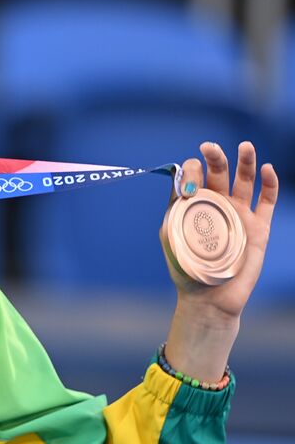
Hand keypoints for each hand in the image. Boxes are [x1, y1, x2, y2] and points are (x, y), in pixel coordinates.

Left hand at [163, 142, 278, 380]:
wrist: (210, 297)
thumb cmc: (186, 268)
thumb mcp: (173, 236)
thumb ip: (176, 208)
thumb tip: (183, 183)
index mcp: (195, 205)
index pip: (196, 177)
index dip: (193, 170)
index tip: (189, 173)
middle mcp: (218, 205)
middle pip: (220, 173)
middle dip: (216, 158)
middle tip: (210, 147)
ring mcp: (240, 214)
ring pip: (246, 181)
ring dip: (246, 162)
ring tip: (245, 146)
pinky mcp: (259, 227)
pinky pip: (267, 201)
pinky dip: (270, 184)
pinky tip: (267, 169)